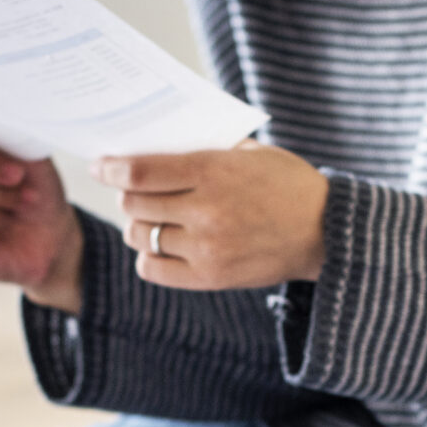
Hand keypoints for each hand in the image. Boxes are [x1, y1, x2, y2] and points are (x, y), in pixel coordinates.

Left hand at [91, 140, 328, 291]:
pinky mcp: (211, 277)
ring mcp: (207, 247)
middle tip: (135, 190)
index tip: (100, 166)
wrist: (326, 231)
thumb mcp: (250, 153)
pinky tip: (163, 245)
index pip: (140, 171)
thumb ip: (204, 150)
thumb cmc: (287, 184)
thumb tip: (152, 149)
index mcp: (214, 171)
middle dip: (128, 194)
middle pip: (135, 203)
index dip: (111, 168)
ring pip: (141, 235)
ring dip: (139, 224)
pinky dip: (150, 256)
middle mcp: (206, 211)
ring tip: (154, 218)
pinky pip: (153, 269)